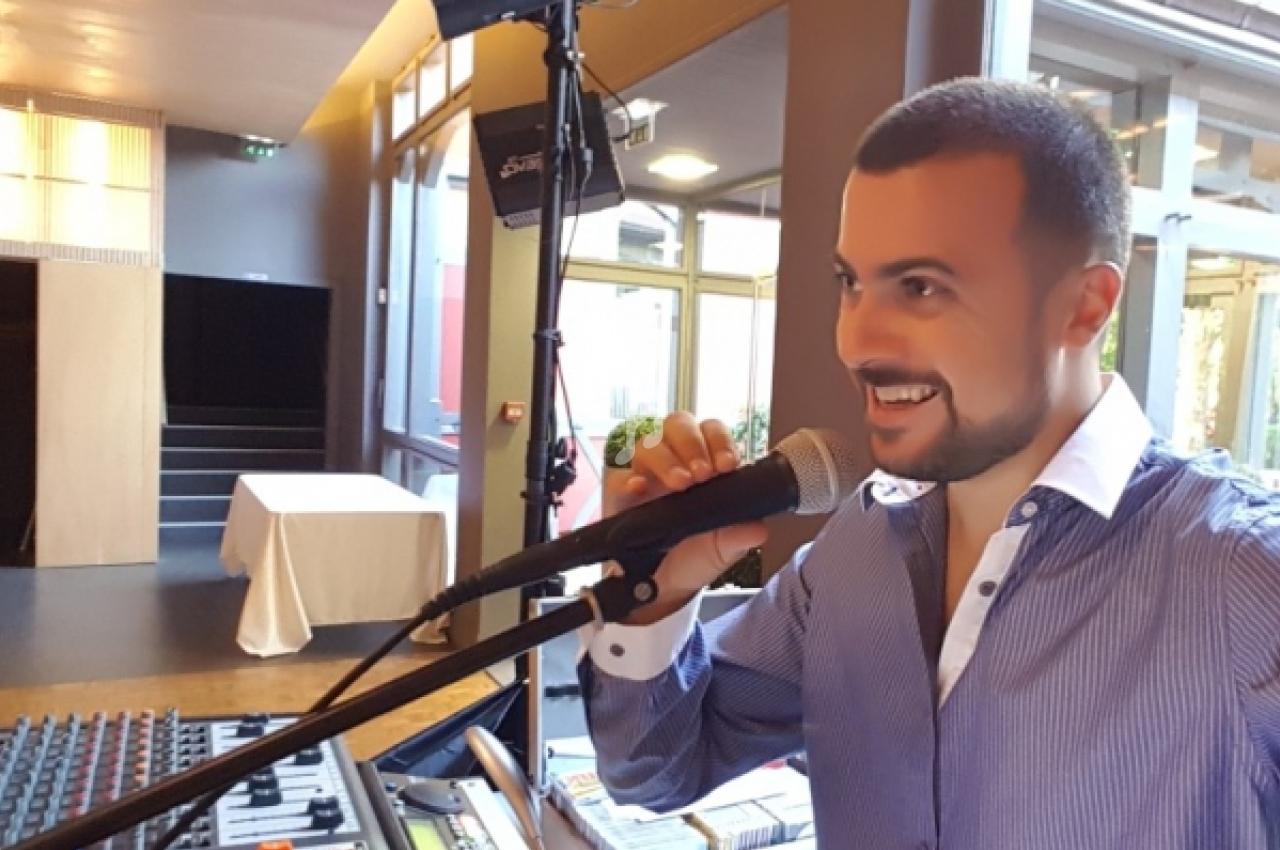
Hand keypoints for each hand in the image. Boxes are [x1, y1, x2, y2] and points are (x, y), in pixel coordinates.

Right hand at [605, 412, 768, 624]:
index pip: (713, 433)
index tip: (726, 465)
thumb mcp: (722, 551)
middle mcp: (676, 461)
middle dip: (692, 443)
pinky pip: (620, 473)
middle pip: (679, 424)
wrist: (662, 586)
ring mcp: (647, 473)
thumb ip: (739, 538)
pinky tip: (639, 490)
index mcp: (706, 465)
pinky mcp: (621, 491)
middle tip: (701, 474)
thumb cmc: (694, 558)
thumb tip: (758, 529)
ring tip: (680, 484)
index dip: (720, 441)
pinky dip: (629, 478)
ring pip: (650, 442)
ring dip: (666, 458)